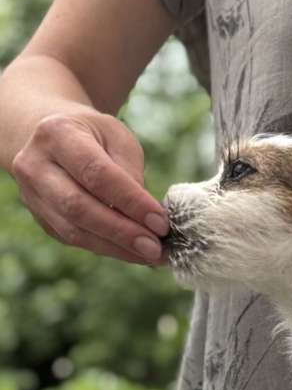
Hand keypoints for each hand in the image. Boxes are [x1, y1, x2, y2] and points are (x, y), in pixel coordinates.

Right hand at [10, 109, 168, 263]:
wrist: (51, 139)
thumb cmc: (94, 137)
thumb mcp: (117, 138)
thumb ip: (129, 172)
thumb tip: (144, 215)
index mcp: (57, 134)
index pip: (97, 174)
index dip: (131, 201)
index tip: (160, 222)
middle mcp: (35, 165)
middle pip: (78, 207)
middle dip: (121, 232)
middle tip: (155, 247)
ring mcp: (31, 194)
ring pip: (73, 230)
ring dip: (116, 247)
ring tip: (150, 254)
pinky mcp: (40, 217)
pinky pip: (74, 239)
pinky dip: (107, 248)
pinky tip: (133, 253)